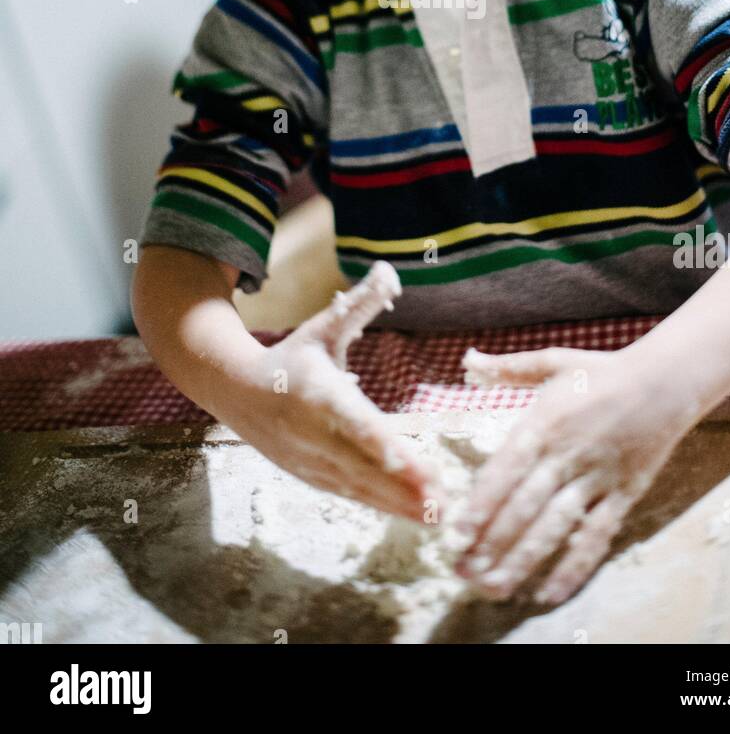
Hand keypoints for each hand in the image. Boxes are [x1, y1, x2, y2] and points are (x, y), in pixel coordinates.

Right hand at [235, 261, 445, 522]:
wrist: (235, 392)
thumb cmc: (291, 356)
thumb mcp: (322, 327)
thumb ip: (358, 304)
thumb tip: (389, 269)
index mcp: (316, 392)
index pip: (354, 422)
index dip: (382, 445)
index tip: (412, 463)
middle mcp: (312, 432)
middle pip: (361, 463)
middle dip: (401, 485)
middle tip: (440, 500)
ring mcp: (309, 460)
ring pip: (358, 486)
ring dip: (397, 502)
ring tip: (437, 514)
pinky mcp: (311, 477)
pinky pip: (350, 494)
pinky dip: (381, 506)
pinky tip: (413, 515)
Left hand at [452, 344, 695, 605]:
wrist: (665, 380)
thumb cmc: (602, 371)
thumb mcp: (553, 361)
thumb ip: (508, 368)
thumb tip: (468, 360)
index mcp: (544, 423)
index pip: (504, 471)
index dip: (480, 505)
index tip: (457, 534)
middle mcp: (567, 454)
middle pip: (524, 506)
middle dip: (491, 542)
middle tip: (462, 571)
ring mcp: (597, 478)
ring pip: (555, 527)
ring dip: (523, 560)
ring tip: (494, 587)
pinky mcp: (623, 495)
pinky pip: (596, 536)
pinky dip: (574, 567)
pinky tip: (549, 593)